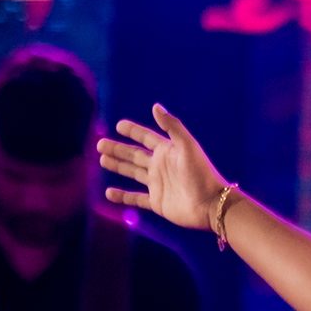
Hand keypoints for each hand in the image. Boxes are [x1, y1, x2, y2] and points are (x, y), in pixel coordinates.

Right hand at [97, 104, 227, 231]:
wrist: (210, 204)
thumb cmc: (201, 174)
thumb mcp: (187, 146)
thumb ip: (172, 126)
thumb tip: (155, 106)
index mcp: (168, 151)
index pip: (146, 138)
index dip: (133, 131)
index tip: (119, 125)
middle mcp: (161, 166)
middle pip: (135, 155)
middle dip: (118, 149)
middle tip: (100, 144)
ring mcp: (158, 184)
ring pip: (133, 173)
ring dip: (118, 166)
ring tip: (102, 160)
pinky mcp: (157, 202)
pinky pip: (135, 199)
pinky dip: (122, 196)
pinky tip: (109, 193)